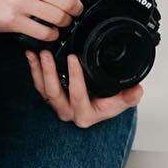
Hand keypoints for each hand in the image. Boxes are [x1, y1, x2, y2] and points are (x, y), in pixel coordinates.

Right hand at [0, 0, 101, 42]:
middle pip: (69, 0)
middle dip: (77, 9)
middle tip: (75, 11)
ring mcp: (21, 2)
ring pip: (59, 18)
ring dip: (65, 24)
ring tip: (61, 23)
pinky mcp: (13, 20)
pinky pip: (44, 32)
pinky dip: (51, 35)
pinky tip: (49, 32)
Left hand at [25, 47, 143, 126]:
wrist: (98, 108)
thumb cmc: (107, 105)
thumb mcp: (120, 102)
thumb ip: (129, 97)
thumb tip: (137, 90)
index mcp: (85, 115)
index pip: (78, 95)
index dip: (75, 77)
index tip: (73, 58)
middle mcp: (68, 111)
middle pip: (54, 92)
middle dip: (49, 71)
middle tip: (47, 54)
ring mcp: (57, 104)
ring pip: (43, 88)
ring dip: (38, 69)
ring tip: (36, 52)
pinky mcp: (49, 96)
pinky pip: (38, 83)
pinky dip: (33, 68)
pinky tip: (31, 55)